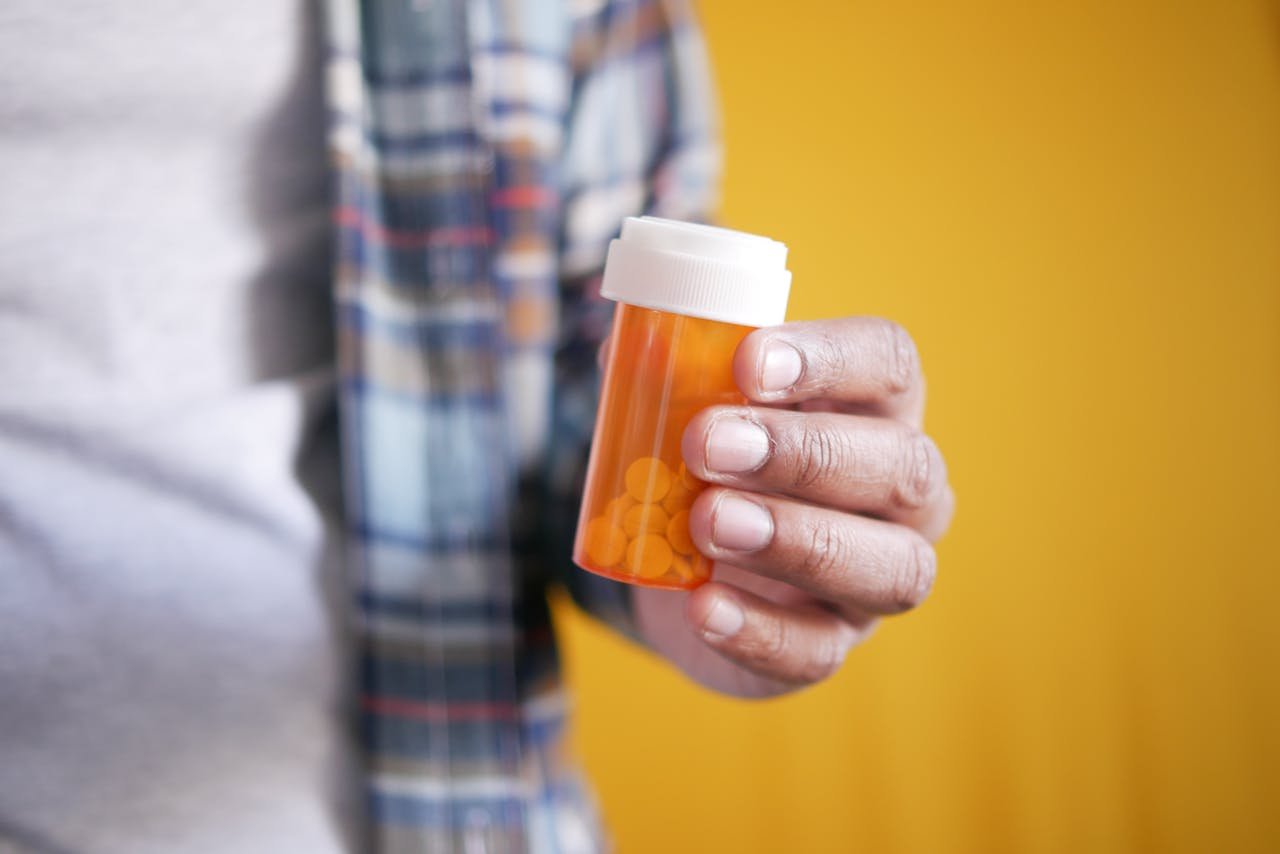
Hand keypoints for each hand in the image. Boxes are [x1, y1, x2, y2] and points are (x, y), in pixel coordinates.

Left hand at [633, 317, 953, 696]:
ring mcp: (877, 576)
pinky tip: (703, 607)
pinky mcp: (830, 644)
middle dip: (803, 454)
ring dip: (797, 542)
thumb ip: (666, 374)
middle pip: (902, 466)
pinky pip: (817, 651)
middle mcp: (901, 492)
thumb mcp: (688, 406)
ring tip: (710, 523)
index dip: (828, 358)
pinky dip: (760, 632)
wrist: (683, 570)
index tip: (747, 363)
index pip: (888, 362)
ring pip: (891, 567)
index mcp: (874, 405)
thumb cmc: (707, 460)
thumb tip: (628, 348)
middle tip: (707, 447)